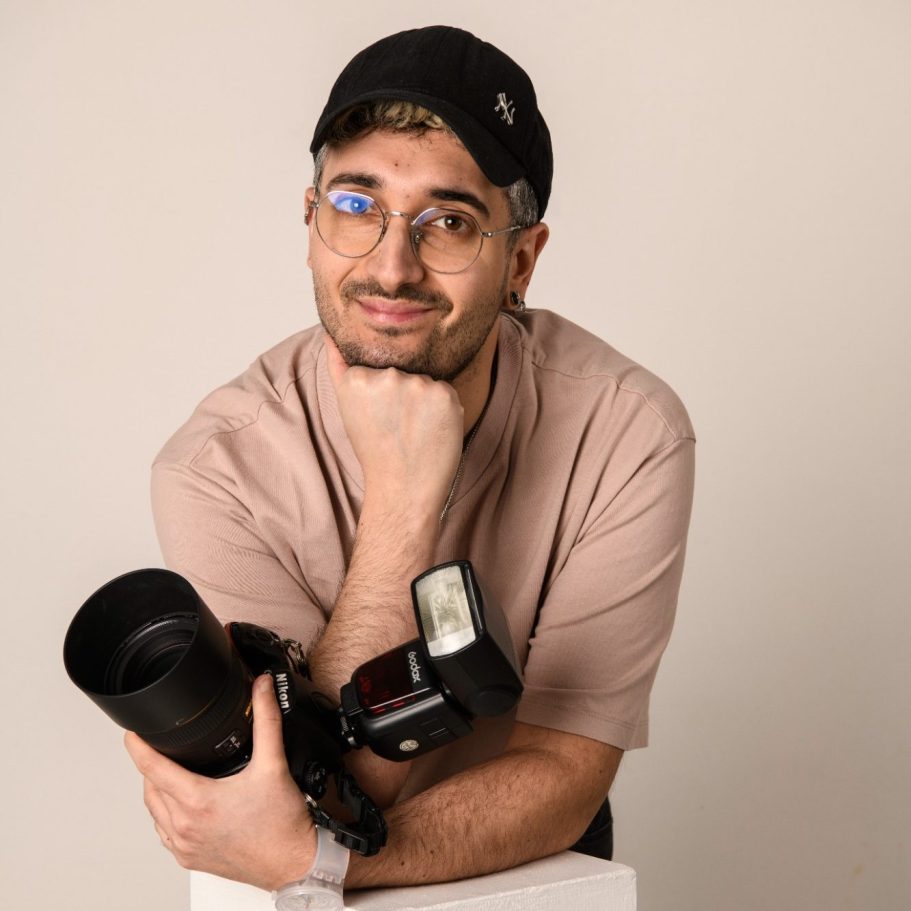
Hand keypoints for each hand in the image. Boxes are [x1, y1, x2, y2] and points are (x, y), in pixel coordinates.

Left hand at [125, 675, 315, 890]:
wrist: (292, 864)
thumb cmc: (282, 824)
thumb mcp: (274, 764)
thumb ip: (266, 720)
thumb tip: (262, 689)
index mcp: (198, 802)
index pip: (153, 768)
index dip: (139, 747)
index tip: (132, 733)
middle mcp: (185, 827)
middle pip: (149, 789)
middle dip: (151, 766)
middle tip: (160, 747)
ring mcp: (185, 846)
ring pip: (155, 812)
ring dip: (157, 791)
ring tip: (170, 772)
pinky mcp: (190, 859)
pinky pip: (165, 833)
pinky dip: (166, 815)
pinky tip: (182, 806)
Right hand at [324, 335, 463, 518]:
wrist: (404, 489)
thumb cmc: (375, 452)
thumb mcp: (347, 407)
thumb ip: (339, 366)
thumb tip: (330, 333)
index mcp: (357, 378)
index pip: (377, 368)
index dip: (381, 395)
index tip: (380, 417)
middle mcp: (387, 376)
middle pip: (402, 373)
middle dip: (403, 395)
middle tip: (398, 428)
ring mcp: (417, 383)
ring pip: (424, 382)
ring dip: (423, 401)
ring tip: (415, 432)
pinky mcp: (444, 392)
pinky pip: (445, 391)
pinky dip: (442, 408)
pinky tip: (432, 431)